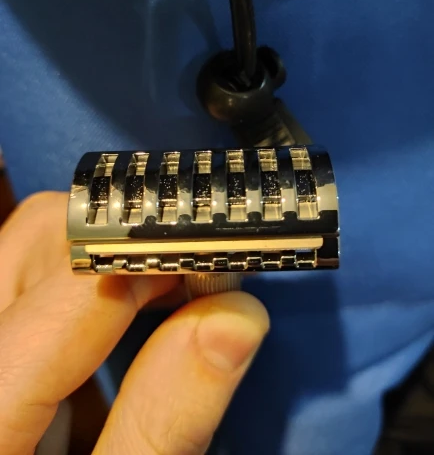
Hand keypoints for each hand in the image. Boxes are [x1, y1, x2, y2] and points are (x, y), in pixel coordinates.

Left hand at [0, 192, 268, 453]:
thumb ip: (164, 423)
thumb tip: (235, 320)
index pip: (73, 286)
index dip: (157, 262)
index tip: (221, 267)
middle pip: (43, 237)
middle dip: (131, 247)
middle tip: (198, 284)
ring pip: (37, 242)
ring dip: (112, 254)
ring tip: (168, 296)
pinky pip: (34, 269)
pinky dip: (92, 273)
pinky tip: (129, 309)